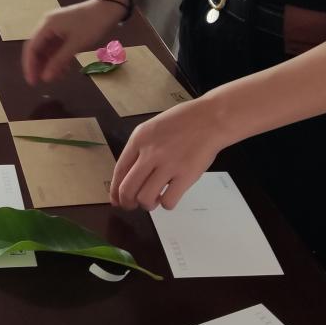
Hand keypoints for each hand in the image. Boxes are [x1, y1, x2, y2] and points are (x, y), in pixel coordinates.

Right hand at [22, 0, 123, 84]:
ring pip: (47, 49)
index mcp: (46, 25)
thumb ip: (59, 61)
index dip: (30, 66)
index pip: (31, 47)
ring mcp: (56, 27)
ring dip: (50, 63)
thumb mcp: (76, 45)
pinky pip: (56, 46)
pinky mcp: (64, 30)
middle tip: (40, 83)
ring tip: (56, 78)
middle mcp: (47, 25)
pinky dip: (58, 58)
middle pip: (37, 48)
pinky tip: (64, 69)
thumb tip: (45, 78)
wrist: (108, 9)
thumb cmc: (92, 25)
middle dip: (38, 65)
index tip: (32, 82)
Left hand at [111, 98, 225, 210]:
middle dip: (127, 203)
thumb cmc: (182, 122)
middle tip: (132, 206)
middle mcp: (150, 153)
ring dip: (147, 205)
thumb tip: (128, 176)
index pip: (119, 171)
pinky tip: (170, 196)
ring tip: (154, 200)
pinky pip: (168, 201)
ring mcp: (168, 165)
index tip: (116, 200)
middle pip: (127, 189)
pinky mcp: (186, 176)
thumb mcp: (152, 128)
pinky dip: (167, 204)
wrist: (211, 119)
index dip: (115, 190)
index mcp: (139, 139)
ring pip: (145, 198)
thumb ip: (139, 149)